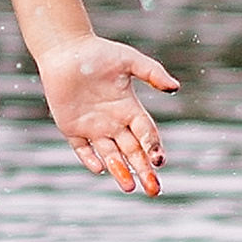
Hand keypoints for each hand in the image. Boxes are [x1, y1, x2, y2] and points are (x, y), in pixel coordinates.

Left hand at [36, 34, 178, 195]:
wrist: (65, 51)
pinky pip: (82, 149)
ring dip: (120, 171)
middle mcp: (113, 122)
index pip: (146, 133)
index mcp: (129, 108)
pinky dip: (90, 159)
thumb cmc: (98, 53)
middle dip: (143, 170)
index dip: (153, 147)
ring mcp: (92, 127)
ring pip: (110, 155)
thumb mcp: (129, 61)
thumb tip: (175, 88)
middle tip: (154, 190)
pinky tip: (100, 169)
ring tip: (129, 188)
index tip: (159, 160)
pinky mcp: (71, 128)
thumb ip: (152, 73)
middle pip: (132, 151)